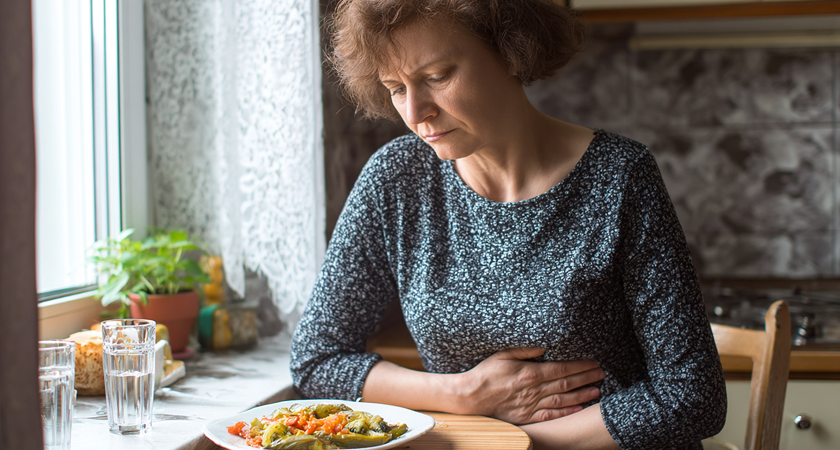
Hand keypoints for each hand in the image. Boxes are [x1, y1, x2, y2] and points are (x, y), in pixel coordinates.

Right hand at [456, 347, 604, 424]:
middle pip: (566, 384)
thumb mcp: (503, 354)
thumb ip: (525, 350)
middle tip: (602, 374)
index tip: (593, 363)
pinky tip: (578, 408)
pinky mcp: (527, 416)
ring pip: (563, 400)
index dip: (580, 366)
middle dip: (586, 378)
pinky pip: (551, 414)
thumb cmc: (486, 373)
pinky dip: (566, 411)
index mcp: (529, 373)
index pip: (562, 369)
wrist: (472, 396)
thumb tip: (545, 346)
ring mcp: (531, 404)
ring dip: (582, 395)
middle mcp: (534, 390)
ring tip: (597, 390)